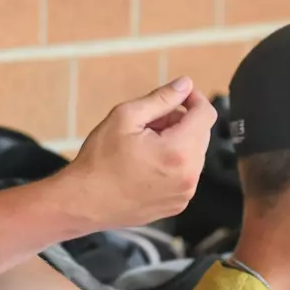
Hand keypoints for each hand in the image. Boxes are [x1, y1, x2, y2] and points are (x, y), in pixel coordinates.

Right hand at [60, 77, 215, 229]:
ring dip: (177, 142)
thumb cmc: (100, 160)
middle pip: (201, 134)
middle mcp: (189, 176)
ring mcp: (184, 194)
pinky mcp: (176, 205)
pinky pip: (185, 174)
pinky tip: (147, 163)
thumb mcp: (126, 117)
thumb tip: (185, 84)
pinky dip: (173, 163)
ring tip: (145, 144)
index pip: (206, 114)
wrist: (83, 202)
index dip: (194, 98)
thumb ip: (161, 99)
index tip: (178, 95)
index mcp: (179, 151)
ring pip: (194, 154)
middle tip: (150, 122)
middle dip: (181, 121)